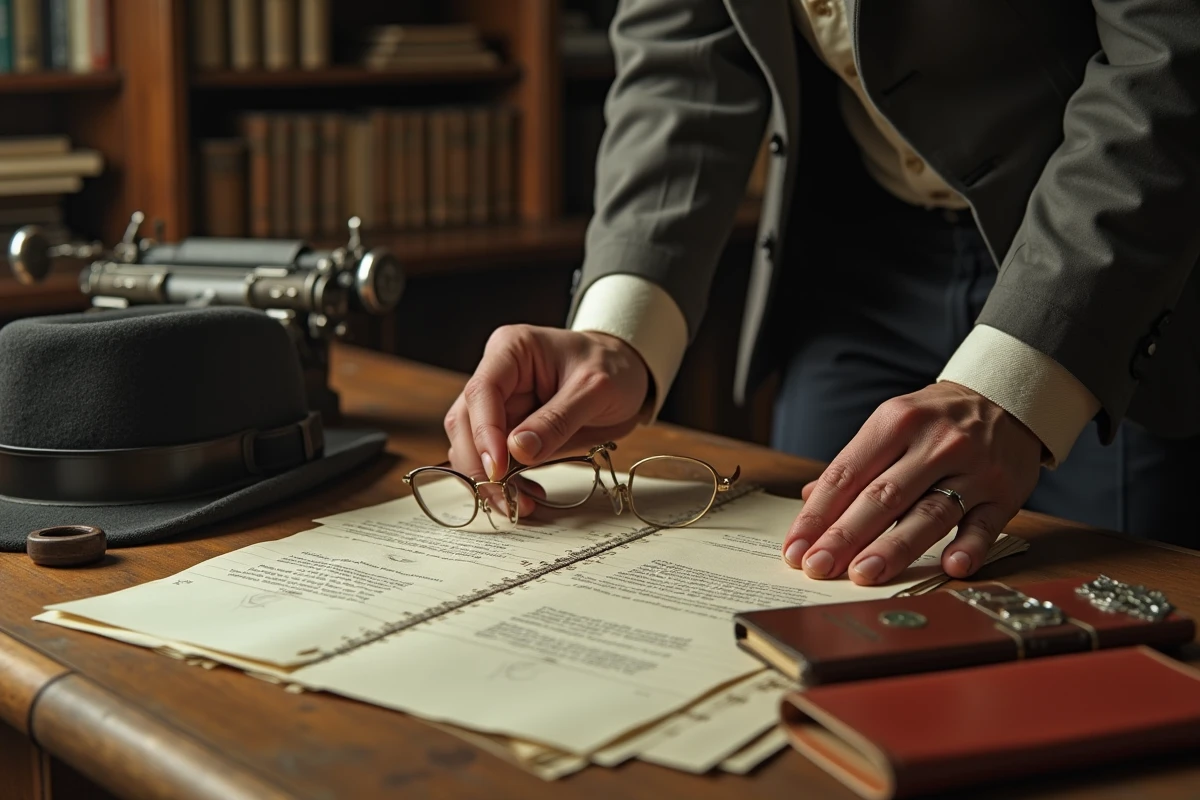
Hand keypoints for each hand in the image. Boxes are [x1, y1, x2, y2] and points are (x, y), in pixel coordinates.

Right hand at [444, 325, 649, 504]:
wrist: (627, 373)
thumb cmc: (612, 366)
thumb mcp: (595, 389)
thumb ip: (557, 419)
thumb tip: (518, 450)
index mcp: (511, 350)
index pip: (481, 391)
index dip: (483, 433)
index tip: (497, 469)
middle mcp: (497, 376)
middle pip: (465, 423)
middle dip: (481, 465)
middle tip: (507, 498)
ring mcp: (501, 404)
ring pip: (473, 447)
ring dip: (490, 481)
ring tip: (521, 504)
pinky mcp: (510, 429)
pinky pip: (496, 461)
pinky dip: (507, 483)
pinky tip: (528, 495)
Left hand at [781, 382, 1042, 584]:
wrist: (1008, 396)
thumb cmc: (937, 417)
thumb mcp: (893, 422)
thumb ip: (855, 463)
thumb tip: (812, 500)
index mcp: (896, 422)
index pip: (847, 474)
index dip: (818, 514)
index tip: (795, 547)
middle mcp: (934, 444)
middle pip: (882, 497)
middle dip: (845, 535)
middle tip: (817, 566)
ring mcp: (972, 470)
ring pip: (929, 513)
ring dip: (895, 547)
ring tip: (863, 574)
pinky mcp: (1004, 494)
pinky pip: (986, 525)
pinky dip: (969, 546)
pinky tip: (949, 566)